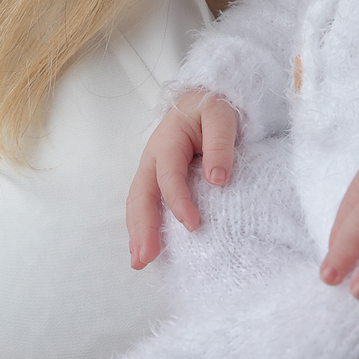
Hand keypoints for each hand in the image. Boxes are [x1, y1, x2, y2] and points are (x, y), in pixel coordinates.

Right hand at [126, 89, 239, 267]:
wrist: (204, 97)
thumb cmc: (212, 107)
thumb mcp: (221, 115)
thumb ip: (220, 144)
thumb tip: (217, 180)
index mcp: (168, 141)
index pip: (169, 176)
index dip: (178, 202)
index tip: (192, 226)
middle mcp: (153, 158)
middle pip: (141, 194)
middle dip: (142, 227)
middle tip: (146, 257)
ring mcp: (151, 169)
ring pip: (137, 202)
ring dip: (136, 232)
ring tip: (139, 261)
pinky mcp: (156, 178)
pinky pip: (144, 203)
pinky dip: (140, 226)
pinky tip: (143, 247)